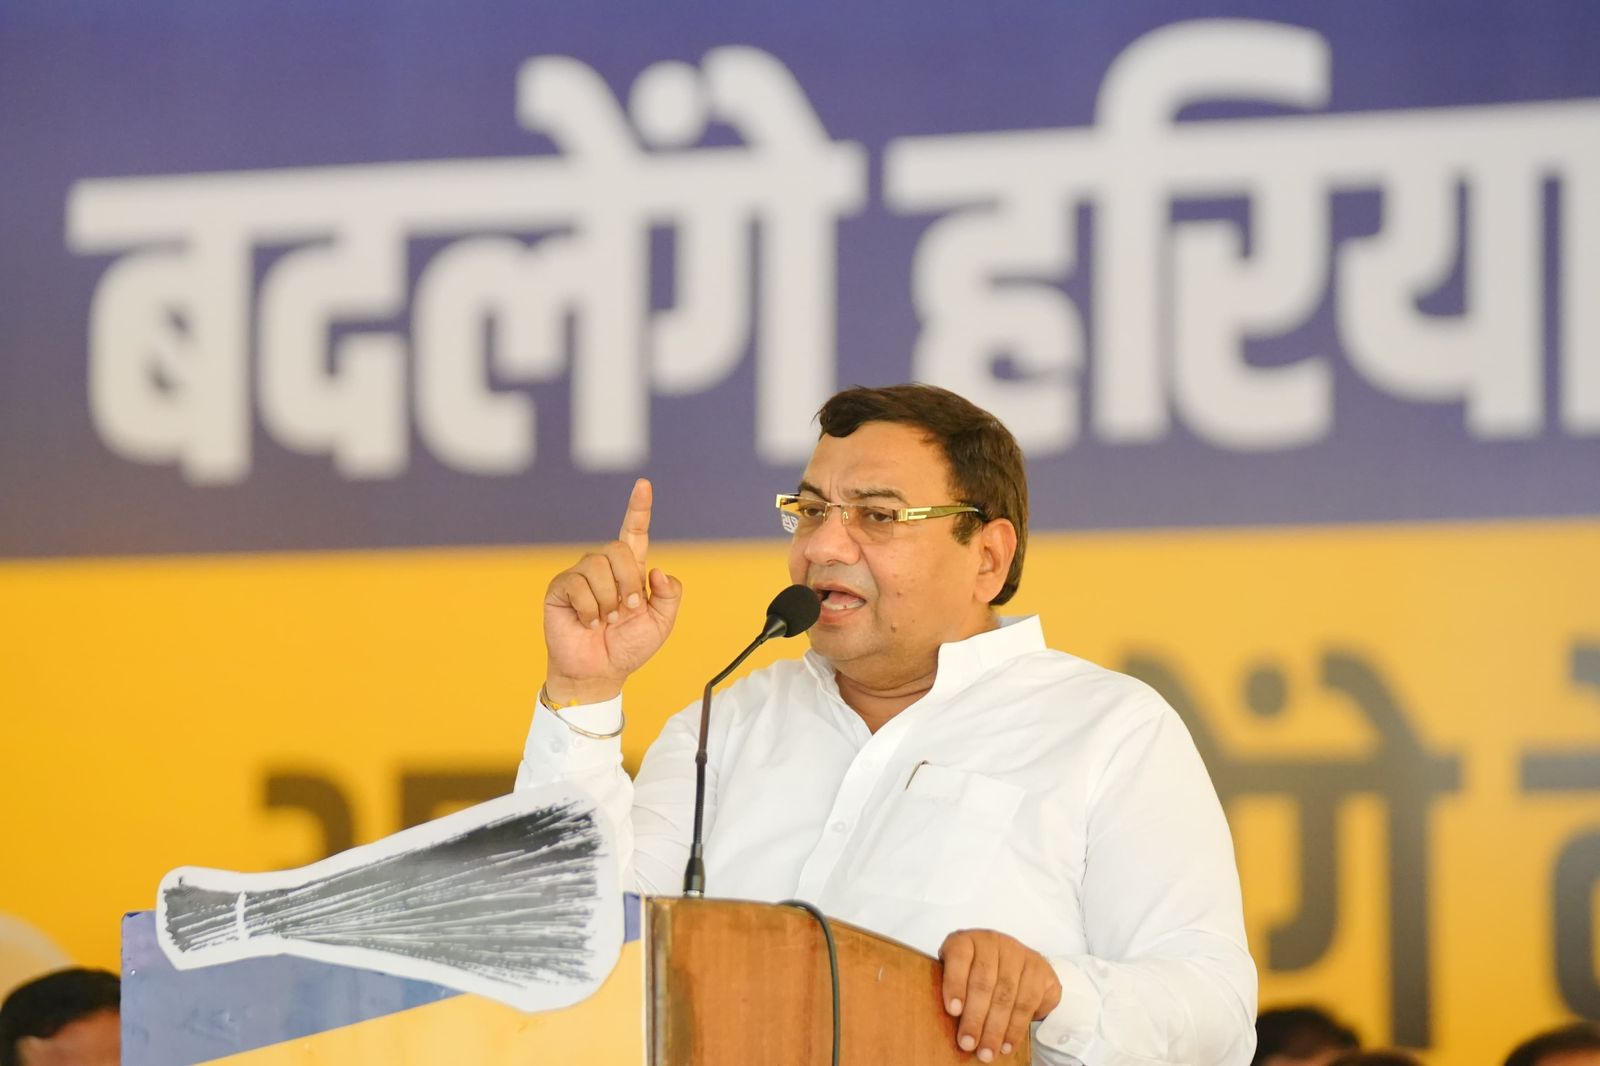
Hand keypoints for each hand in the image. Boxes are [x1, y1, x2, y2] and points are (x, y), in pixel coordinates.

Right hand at [543, 478, 682, 703]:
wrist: (600, 672)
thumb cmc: (628, 646)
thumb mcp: (661, 623)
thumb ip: (669, 595)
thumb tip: (657, 570)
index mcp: (630, 570)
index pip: (634, 532)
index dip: (639, 509)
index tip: (644, 484)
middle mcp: (604, 567)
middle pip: (618, 549)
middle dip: (629, 582)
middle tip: (629, 610)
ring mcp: (580, 576)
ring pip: (597, 566)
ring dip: (609, 599)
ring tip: (606, 621)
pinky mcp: (560, 589)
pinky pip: (577, 584)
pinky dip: (589, 609)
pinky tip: (588, 623)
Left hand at [939, 929, 1061, 1061]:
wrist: (1016, 964)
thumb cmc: (977, 973)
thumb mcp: (960, 975)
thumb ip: (953, 990)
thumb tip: (941, 1023)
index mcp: (967, 940)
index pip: (959, 956)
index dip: (955, 983)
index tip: (952, 1010)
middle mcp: (993, 942)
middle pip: (983, 981)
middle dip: (975, 1017)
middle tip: (967, 1044)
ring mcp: (1018, 953)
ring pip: (1006, 995)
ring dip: (996, 1028)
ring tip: (986, 1052)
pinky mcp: (1039, 969)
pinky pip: (1027, 1002)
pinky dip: (1016, 1028)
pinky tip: (1007, 1044)